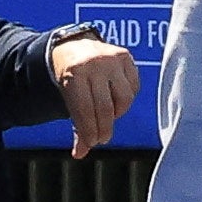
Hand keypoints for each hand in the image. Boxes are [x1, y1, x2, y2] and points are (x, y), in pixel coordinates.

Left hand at [49, 34, 141, 156]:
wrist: (73, 47)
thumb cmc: (70, 79)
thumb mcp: (67, 99)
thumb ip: (76, 125)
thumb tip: (79, 154)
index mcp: (74, 74)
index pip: (85, 110)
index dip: (90, 131)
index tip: (92, 142)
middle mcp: (94, 64)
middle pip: (105, 107)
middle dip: (104, 128)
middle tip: (102, 138)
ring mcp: (112, 59)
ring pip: (124, 98)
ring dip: (117, 112)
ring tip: (108, 115)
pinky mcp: (125, 56)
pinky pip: (134, 87)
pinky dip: (126, 99)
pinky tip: (116, 99)